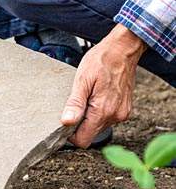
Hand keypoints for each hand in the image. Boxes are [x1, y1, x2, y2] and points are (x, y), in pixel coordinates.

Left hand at [61, 25, 146, 147]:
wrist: (123, 49)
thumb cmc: (102, 60)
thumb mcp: (83, 79)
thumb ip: (75, 103)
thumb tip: (66, 122)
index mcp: (103, 111)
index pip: (83, 140)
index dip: (70, 136)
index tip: (64, 123)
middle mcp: (115, 116)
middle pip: (91, 134)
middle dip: (79, 125)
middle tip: (74, 106)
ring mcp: (122, 113)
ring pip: (99, 127)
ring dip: (89, 118)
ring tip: (87, 97)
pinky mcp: (125, 109)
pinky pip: (107, 119)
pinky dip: (99, 112)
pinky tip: (96, 97)